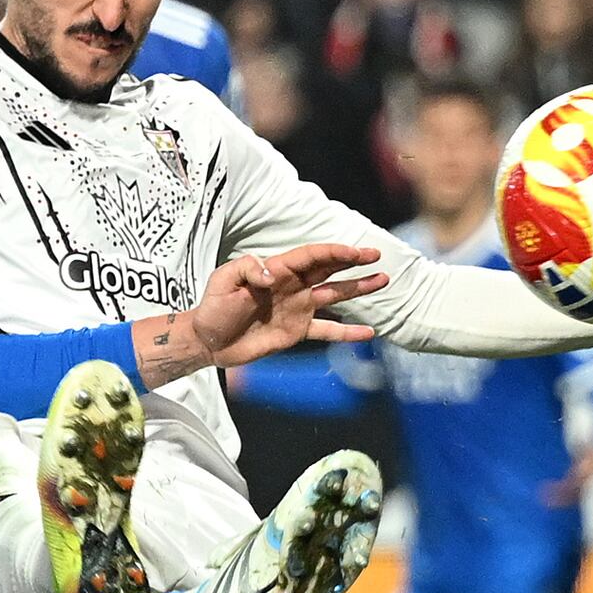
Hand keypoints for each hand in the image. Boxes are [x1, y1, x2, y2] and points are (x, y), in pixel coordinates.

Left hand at [144, 240, 380, 375]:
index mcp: (277, 270)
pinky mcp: (297, 332)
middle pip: (328, 269)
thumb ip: (247, 269)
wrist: (209, 340)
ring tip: (382, 280)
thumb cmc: (214, 306)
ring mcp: (298, 308)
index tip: (355, 252)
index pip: (311, 257)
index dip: (333, 252)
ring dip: (358, 288)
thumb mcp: (223, 281)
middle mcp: (293, 286)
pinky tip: (369, 333)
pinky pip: (327, 330)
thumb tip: (271, 275)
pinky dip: (347, 332)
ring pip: (334, 295)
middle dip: (353, 261)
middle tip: (376, 254)